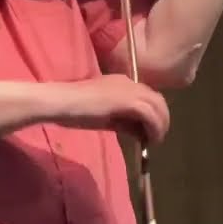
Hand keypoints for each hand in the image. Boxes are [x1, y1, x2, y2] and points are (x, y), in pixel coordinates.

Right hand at [49, 74, 170, 144]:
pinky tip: (150, 140)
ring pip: (157, 105)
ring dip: (160, 124)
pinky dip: (154, 127)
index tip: (149, 130)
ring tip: (155, 141)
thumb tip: (139, 132)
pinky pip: (149, 114)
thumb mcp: (104, 117)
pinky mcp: (127, 100)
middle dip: (162, 118)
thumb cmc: (74, 109)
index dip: (153, 113)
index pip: (146, 95)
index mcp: (122, 82)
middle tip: (157, 137)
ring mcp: (128, 89)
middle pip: (157, 99)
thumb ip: (123, 122)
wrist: (61, 102)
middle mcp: (129, 82)